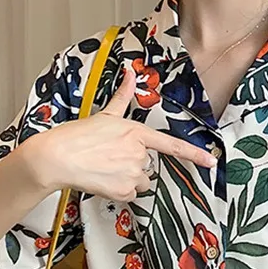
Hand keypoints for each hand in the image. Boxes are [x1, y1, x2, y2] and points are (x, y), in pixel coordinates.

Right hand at [22, 66, 217, 201]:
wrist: (56, 158)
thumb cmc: (76, 136)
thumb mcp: (104, 114)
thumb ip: (123, 96)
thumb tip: (130, 74)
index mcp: (136, 133)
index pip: (172, 145)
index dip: (194, 154)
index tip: (210, 162)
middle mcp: (138, 154)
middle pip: (148, 165)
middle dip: (134, 164)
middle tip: (110, 159)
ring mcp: (132, 173)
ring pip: (141, 181)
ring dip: (128, 179)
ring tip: (105, 170)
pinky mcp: (124, 191)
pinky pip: (130, 195)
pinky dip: (119, 191)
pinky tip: (103, 180)